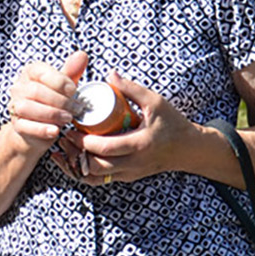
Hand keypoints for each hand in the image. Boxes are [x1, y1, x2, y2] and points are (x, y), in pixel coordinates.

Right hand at [6, 52, 87, 149]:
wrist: (39, 129)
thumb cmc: (54, 102)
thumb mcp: (65, 86)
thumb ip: (72, 71)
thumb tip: (82, 54)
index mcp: (31, 73)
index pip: (41, 73)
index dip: (60, 82)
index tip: (74, 91)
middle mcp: (19, 87)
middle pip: (35, 91)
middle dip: (60, 101)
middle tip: (76, 109)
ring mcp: (15, 106)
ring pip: (27, 108)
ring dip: (51, 114)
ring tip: (68, 118)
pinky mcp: (17, 125)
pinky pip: (26, 126)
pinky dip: (42, 129)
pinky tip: (55, 131)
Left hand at [52, 69, 193, 185]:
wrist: (188, 149)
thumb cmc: (172, 122)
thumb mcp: (155, 102)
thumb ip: (132, 89)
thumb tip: (109, 75)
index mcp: (140, 144)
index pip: (106, 148)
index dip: (84, 141)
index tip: (73, 126)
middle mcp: (134, 163)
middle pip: (96, 167)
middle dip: (76, 153)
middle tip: (66, 135)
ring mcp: (129, 173)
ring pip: (95, 177)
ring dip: (77, 164)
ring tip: (67, 146)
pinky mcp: (126, 177)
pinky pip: (100, 180)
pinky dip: (84, 171)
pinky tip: (73, 158)